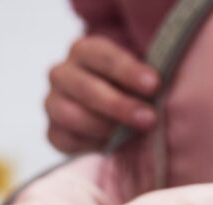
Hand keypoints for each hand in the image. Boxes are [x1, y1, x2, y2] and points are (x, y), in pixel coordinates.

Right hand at [45, 35, 160, 153]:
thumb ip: (144, 81)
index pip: (103, 56)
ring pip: (70, 115)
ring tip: (131, 135)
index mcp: (84, 50)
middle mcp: (62, 73)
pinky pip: (65, 139)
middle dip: (119, 105)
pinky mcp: (52, 131)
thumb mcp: (138, 76)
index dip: (128, 71)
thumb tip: (159, 94)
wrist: (112, 114)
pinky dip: (89, 144)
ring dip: (104, 127)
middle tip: (149, 118)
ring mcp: (53, 103)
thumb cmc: (130, 88)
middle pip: (86, 88)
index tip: (154, 85)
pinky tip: (112, 145)